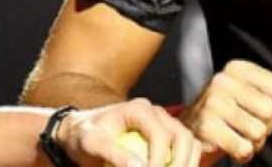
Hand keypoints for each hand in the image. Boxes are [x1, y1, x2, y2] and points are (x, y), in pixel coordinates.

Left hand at [56, 98, 202, 166]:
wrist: (81, 132)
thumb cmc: (84, 136)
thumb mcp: (92, 144)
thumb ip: (113, 154)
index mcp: (140, 109)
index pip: (161, 135)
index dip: (160, 160)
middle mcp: (156, 113)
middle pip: (183, 137)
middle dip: (181, 163)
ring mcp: (164, 123)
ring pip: (189, 142)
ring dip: (188, 164)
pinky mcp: (165, 136)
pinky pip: (184, 149)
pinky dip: (185, 163)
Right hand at [180, 60, 271, 162]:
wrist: (191, 129)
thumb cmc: (226, 112)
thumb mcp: (251, 95)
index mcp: (237, 69)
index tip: (263, 111)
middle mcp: (222, 81)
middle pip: (270, 110)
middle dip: (267, 126)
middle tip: (252, 127)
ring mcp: (212, 104)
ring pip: (258, 131)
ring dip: (255, 142)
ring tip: (242, 137)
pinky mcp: (206, 127)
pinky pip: (243, 148)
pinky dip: (243, 154)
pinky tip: (234, 147)